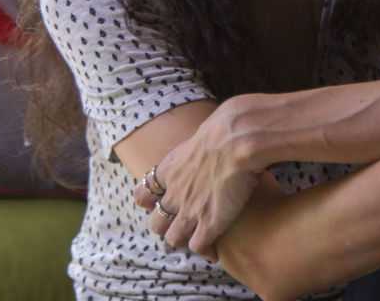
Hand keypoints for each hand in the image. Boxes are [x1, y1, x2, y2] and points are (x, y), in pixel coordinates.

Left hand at [132, 102, 269, 261]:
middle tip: (179, 224)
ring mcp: (189, 212)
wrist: (236, 140)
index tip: (153, 203)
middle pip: (155, 223)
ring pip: (172, 239)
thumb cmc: (225, 130)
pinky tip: (214, 246)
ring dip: (183, 240)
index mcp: (169, 171)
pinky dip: (205, 249)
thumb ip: (201, 143)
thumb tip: (216, 131)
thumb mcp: (203, 133)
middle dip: (165, 226)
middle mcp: (174, 194)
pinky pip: (198, 247)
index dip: (148, 201)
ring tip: (196, 238)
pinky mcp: (210, 224)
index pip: (143, 194)